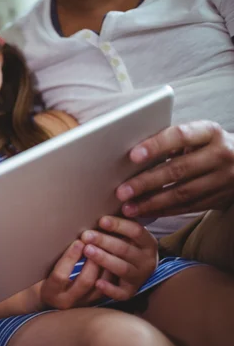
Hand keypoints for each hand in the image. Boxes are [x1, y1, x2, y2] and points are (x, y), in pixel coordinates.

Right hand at [39, 240, 112, 309]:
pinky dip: (110, 274)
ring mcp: (82, 304)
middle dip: (93, 260)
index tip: (78, 241)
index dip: (70, 257)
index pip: (61, 275)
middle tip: (97, 243)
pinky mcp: (93, 303)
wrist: (46, 298)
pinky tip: (112, 260)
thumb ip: (54, 259)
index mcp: (50, 291)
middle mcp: (66, 301)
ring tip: (107, 249)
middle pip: (85, 281)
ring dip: (105, 266)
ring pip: (100, 286)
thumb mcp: (43, 270)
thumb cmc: (42, 277)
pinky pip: (107, 289)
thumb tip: (72, 239)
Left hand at [81, 216, 157, 300]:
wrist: (136, 270)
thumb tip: (99, 203)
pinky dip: (110, 289)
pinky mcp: (130, 292)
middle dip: (105, 242)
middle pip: (126, 250)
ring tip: (87, 251)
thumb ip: (118, 224)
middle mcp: (147, 260)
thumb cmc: (124, 244)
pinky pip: (121, 293)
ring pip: (122, 269)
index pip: (136, 231)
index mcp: (148, 242)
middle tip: (86, 235)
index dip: (119, 225)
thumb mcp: (126, 233)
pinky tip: (97, 282)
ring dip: (104, 259)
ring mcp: (140, 277)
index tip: (101, 220)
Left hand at [116, 121, 233, 216]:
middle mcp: (221, 154)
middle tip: (121, 191)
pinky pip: (187, 207)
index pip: (180, 136)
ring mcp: (223, 179)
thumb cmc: (207, 144)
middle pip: (178, 170)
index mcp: (210, 132)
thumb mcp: (197, 135)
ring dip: (151, 202)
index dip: (156, 145)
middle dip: (146, 182)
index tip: (132, 156)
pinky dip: (164, 211)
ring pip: (182, 193)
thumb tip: (132, 155)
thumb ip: (171, 141)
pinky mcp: (220, 198)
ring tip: (128, 207)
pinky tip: (145, 212)